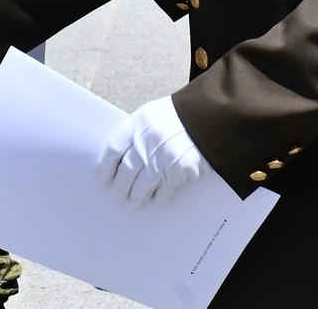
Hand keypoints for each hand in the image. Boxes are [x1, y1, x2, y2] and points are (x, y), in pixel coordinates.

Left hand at [97, 96, 211, 206]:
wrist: (214, 116)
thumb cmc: (183, 116)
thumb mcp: (155, 115)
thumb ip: (139, 133)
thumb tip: (125, 159)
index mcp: (138, 123)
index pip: (114, 149)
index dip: (106, 167)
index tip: (103, 179)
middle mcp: (147, 141)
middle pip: (126, 171)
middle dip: (120, 187)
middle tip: (118, 195)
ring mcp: (163, 158)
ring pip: (141, 186)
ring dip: (136, 197)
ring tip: (134, 202)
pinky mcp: (180, 172)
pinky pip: (163, 192)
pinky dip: (158, 198)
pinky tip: (156, 199)